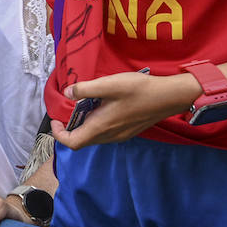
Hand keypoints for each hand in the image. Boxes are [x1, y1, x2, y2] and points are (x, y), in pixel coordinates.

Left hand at [50, 71, 198, 148]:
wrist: (170, 96)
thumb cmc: (139, 90)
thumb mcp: (108, 84)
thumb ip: (84, 89)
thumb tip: (67, 93)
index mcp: (101, 127)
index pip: (72, 142)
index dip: (59, 134)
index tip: (55, 120)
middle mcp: (110, 136)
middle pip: (82, 140)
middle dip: (71, 127)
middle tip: (69, 110)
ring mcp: (121, 136)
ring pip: (94, 137)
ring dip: (85, 125)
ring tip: (85, 106)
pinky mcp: (129, 131)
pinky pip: (106, 133)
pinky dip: (97, 124)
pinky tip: (102, 107)